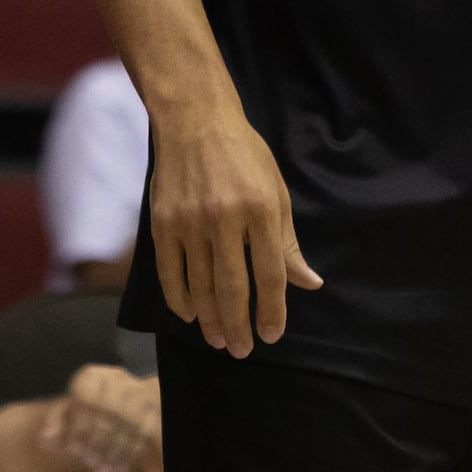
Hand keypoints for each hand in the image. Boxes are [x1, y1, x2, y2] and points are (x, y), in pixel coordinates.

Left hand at [40, 365, 160, 471]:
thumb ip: (54, 426)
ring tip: (102, 466)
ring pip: (130, 421)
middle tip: (88, 460)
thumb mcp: (64, 415)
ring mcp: (138, 392)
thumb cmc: (83, 412)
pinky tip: (119, 468)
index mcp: (91, 377)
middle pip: (111, 410)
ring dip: (115, 449)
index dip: (80, 425)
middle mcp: (117, 379)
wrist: (117, 404)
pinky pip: (145, 431)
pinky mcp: (152, 409)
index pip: (87, 396)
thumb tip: (47, 439)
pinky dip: (132, 452)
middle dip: (99, 440)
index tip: (73, 449)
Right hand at [149, 95, 320, 357]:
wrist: (195, 122)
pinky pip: (170, 273)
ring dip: (210, 319)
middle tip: (243, 350)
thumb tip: (309, 283)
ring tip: (220, 340)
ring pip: (200, 286)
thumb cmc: (245, 156)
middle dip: (239, 325)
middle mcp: (224, 218)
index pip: (269, 274)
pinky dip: (180, 299)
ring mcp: (189, 222)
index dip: (272, 310)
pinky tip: (190, 315)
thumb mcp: (277, 192)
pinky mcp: (162, 223)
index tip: (271, 335)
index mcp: (261, 210)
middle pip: (232, 288)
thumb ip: (288, 243)